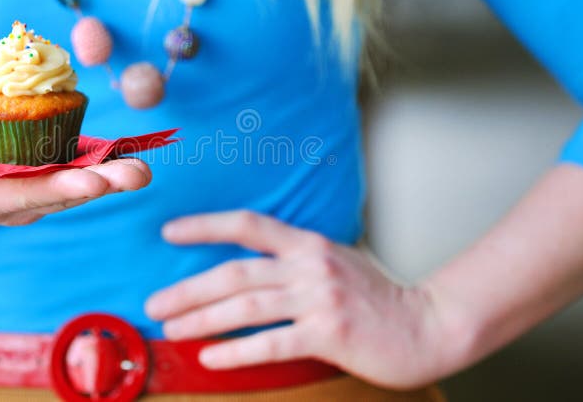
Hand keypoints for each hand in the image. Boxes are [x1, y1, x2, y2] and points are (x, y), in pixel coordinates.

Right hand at [0, 146, 150, 225]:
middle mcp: (20, 201)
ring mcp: (36, 190)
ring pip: (78, 181)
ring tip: (146, 164)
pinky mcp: (45, 175)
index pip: (28, 195)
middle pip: (65, 192)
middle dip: (103, 184)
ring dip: (113, 173)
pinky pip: (80, 166)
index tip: (94, 182)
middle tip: (139, 175)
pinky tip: (137, 148)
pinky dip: (107, 158)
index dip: (61, 188)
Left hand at [145, 210, 451, 388]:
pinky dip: (237, 351)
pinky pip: (271, 343)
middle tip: (155, 303)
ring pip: (246, 307)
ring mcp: (320, 298)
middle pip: (235, 273)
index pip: (248, 225)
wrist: (428, 325)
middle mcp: (310, 265)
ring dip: (202, 319)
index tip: (169, 233)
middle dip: (188, 289)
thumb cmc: (376, 298)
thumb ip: (294, 261)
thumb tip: (245, 269)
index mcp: (308, 243)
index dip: (206, 225)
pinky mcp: (330, 334)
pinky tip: (211, 358)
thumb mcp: (334, 263)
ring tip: (172, 329)